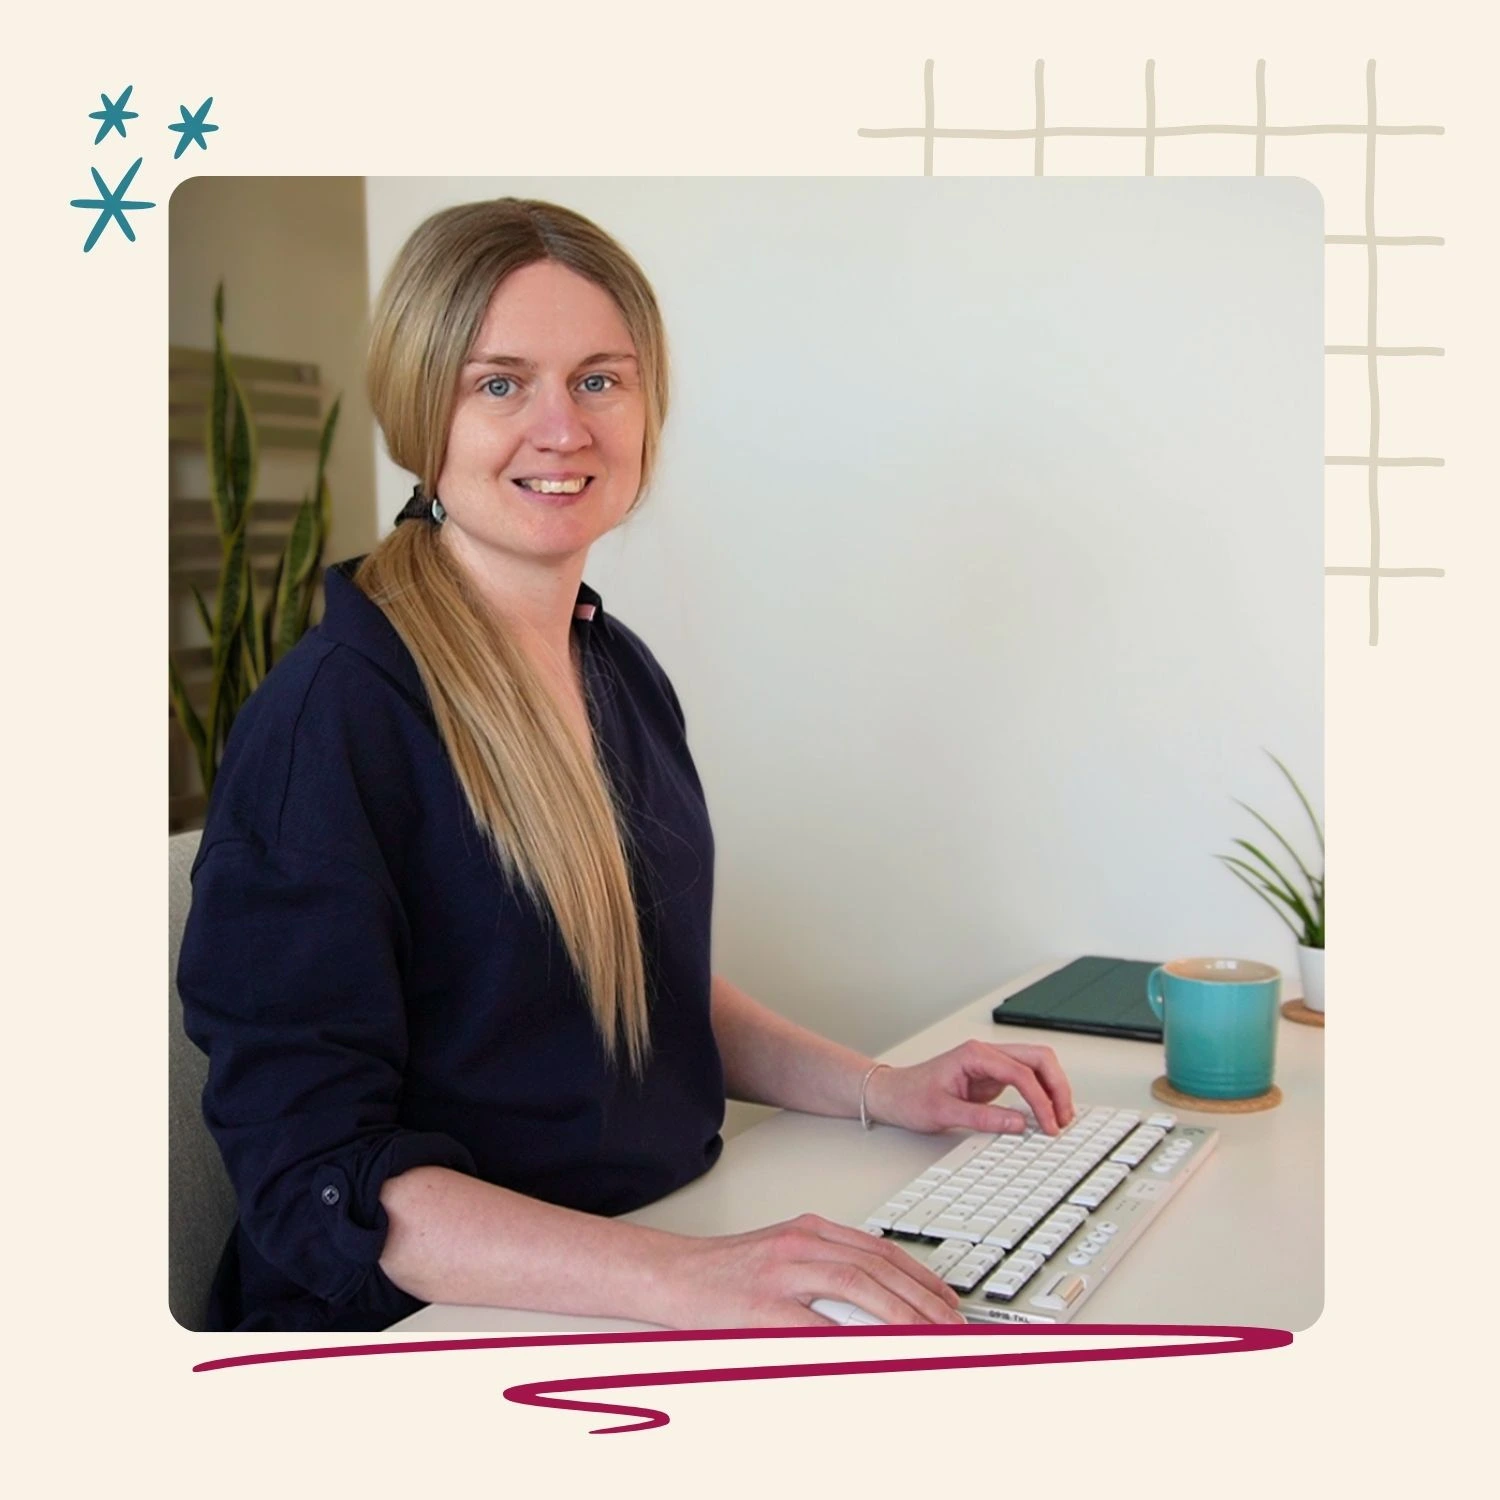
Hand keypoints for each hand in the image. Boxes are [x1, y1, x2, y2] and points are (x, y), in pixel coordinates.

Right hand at [659, 1214, 966, 1327]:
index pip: (881, 1250)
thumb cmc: (728, 1273)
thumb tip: (881, 1300)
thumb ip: (828, 1269)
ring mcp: (783, 1273)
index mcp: (811, 1231)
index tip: (947, 1301)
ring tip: (930, 1338)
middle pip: (878, 1268)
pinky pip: (818, 1325)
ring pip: (858, 1286)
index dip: (921, 1276)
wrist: (673, 1275)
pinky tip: (878, 1353)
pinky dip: (853, 1340)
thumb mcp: (785, 1256)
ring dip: (902, 1314)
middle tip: (953, 1327)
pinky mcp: (765, 1306)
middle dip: (923, 1298)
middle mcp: (802, 1244)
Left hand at [863, 1039, 1074, 1135]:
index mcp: (975, 1054)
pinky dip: (1041, 1094)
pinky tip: (1046, 1113)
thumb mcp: (944, 1112)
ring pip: (1036, 1065)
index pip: (1021, 1072)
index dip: (1040, 1100)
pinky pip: (1026, 1079)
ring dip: (1053, 1089)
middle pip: (1038, 1058)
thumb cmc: (910, 1096)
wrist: (891, 1094)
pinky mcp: (992, 1077)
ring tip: (1060, 1117)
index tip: (1048, 1124)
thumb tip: (1019, 1124)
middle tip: (1063, 1118)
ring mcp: (991, 1064)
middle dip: (1057, 1087)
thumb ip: (983, 1118)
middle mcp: (986, 1054)